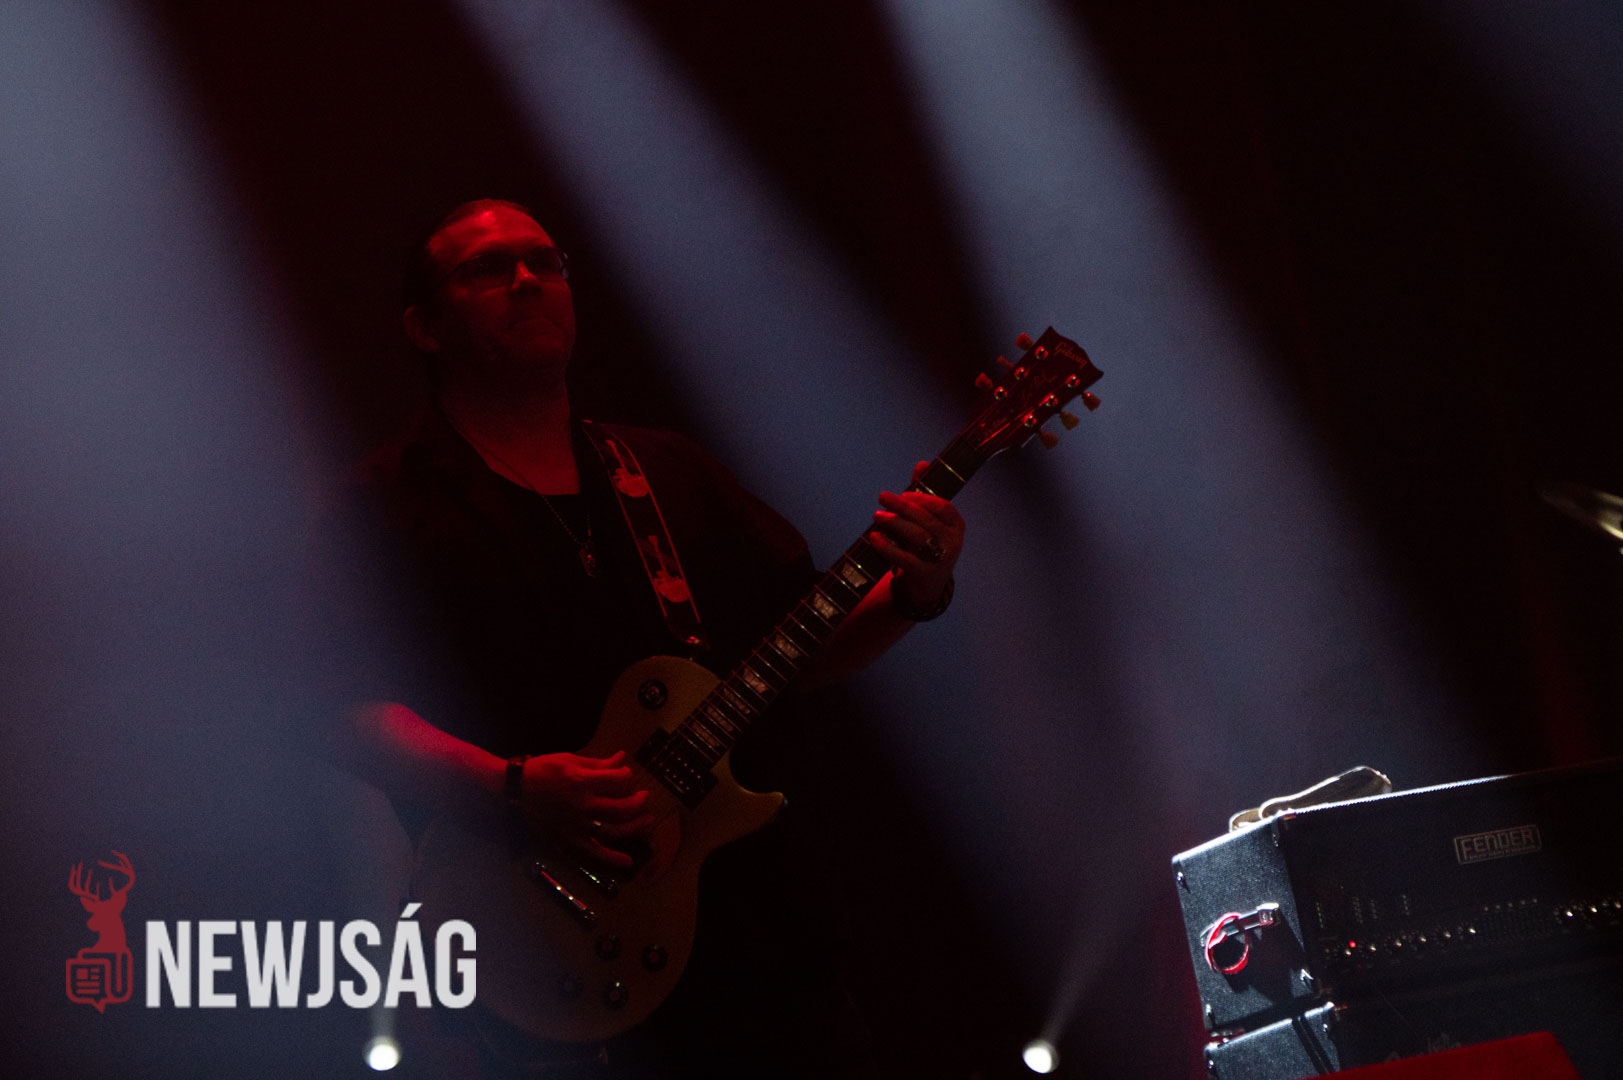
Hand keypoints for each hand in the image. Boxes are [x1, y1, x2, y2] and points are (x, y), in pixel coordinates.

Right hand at [519, 750, 653, 868]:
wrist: (514, 791)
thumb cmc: (541, 771)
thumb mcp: (570, 760)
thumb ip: (598, 763)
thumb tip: (622, 758)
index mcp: (582, 782)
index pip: (618, 780)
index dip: (627, 776)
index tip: (627, 775)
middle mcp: (583, 806)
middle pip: (621, 807)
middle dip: (638, 802)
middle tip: (645, 797)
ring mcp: (577, 825)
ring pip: (613, 830)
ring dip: (634, 827)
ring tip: (648, 820)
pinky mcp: (569, 839)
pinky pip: (594, 852)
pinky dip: (612, 858)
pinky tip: (628, 861)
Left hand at [868, 462, 964, 611]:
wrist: (928, 586)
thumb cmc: (927, 545)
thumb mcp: (929, 521)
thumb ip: (924, 494)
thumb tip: (921, 464)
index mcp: (956, 525)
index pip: (943, 507)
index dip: (923, 499)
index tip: (904, 494)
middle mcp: (953, 542)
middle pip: (926, 520)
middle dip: (903, 507)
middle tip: (882, 497)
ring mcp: (941, 560)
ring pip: (917, 537)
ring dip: (895, 524)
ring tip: (876, 516)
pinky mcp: (925, 574)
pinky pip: (905, 558)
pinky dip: (888, 547)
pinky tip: (874, 537)